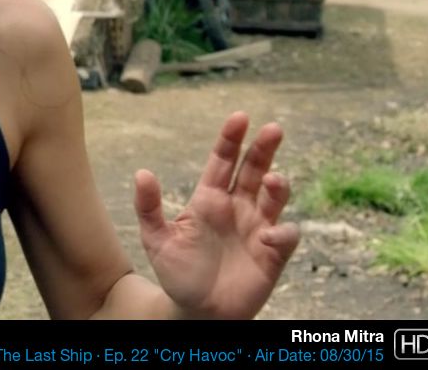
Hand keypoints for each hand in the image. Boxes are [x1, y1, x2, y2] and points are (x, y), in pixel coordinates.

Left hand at [133, 112, 299, 318]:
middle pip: (254, 170)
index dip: (231, 139)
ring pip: (274, 197)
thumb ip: (148, 207)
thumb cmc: (176, 272)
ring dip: (278, 185)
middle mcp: (236, 207)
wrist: (196, 311)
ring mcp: (257, 228)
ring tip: (273, 179)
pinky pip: (286, 236)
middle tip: (273, 129)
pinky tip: (268, 237)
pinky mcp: (272, 254)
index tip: (239, 117)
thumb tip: (142, 173)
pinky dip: (283, 232)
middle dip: (264, 149)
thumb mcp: (156, 239)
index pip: (223, 162)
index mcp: (209, 199)